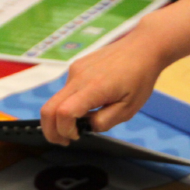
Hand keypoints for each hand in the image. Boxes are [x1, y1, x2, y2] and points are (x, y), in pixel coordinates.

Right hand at [40, 20, 167, 144]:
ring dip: (61, 118)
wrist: (141, 48)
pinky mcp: (76, 67)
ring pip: (55, 100)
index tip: (77, 137)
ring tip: (80, 125)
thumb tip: (86, 126)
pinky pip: (65, 91)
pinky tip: (86, 107)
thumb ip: (104, 122)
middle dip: (51, 131)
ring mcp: (74, 70)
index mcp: (93, 88)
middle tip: (64, 142)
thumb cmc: (139, 79)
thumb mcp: (128, 109)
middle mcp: (78, 77)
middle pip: (48, 109)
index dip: (65, 130)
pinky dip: (68, 104)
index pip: (64, 113)